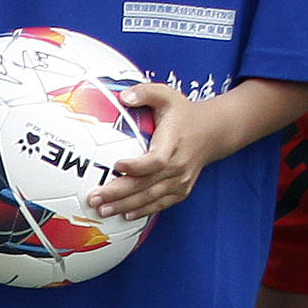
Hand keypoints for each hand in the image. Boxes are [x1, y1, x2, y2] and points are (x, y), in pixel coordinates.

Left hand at [84, 81, 204, 219]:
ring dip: (125, 205)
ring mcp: (181, 180)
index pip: (157, 159)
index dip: (138, 165)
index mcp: (174, 142)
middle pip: (147, 183)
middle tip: (94, 197)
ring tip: (102, 209)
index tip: (116, 164)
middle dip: (119, 192)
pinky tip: (124, 215)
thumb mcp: (167, 95)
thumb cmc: (183, 113)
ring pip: (151, 197)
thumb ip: (146, 92)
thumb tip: (123, 96)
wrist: (213, 132)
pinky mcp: (182, 190)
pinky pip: (161, 204)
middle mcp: (179, 165)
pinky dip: (143, 211)